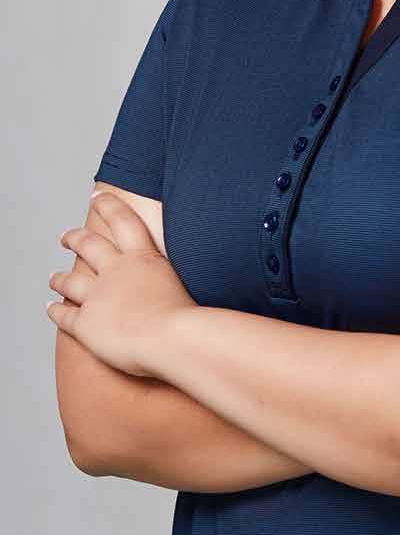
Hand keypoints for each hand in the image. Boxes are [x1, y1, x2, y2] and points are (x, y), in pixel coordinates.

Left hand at [47, 189, 196, 376]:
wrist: (173, 338)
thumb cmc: (193, 317)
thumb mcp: (195, 282)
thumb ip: (189, 273)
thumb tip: (214, 269)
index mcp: (143, 258)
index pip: (123, 221)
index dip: (109, 205)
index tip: (98, 195)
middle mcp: (116, 272)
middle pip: (88, 247)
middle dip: (75, 238)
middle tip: (66, 236)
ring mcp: (97, 297)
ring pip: (69, 281)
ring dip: (59, 278)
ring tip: (53, 277)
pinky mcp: (86, 324)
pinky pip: (64, 316)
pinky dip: (55, 311)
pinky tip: (51, 309)